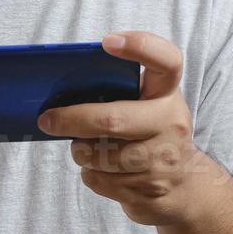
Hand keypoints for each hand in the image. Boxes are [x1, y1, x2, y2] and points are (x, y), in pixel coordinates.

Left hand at [38, 31, 226, 225]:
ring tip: (85, 147)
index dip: (140, 46)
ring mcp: (163, 162)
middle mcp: (172, 124)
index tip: (107, 42)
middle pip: (112, 120)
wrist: (185, 190)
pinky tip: (103, 170)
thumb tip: (61, 93)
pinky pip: (101, 181)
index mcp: (168, 94)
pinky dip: (92, 175)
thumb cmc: (152, 135)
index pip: (166, 60)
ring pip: (100, 156)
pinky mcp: (150, 192)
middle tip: (47, 119)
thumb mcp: (148, 106)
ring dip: (81, 152)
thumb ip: (120, 93)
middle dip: (72, 120)